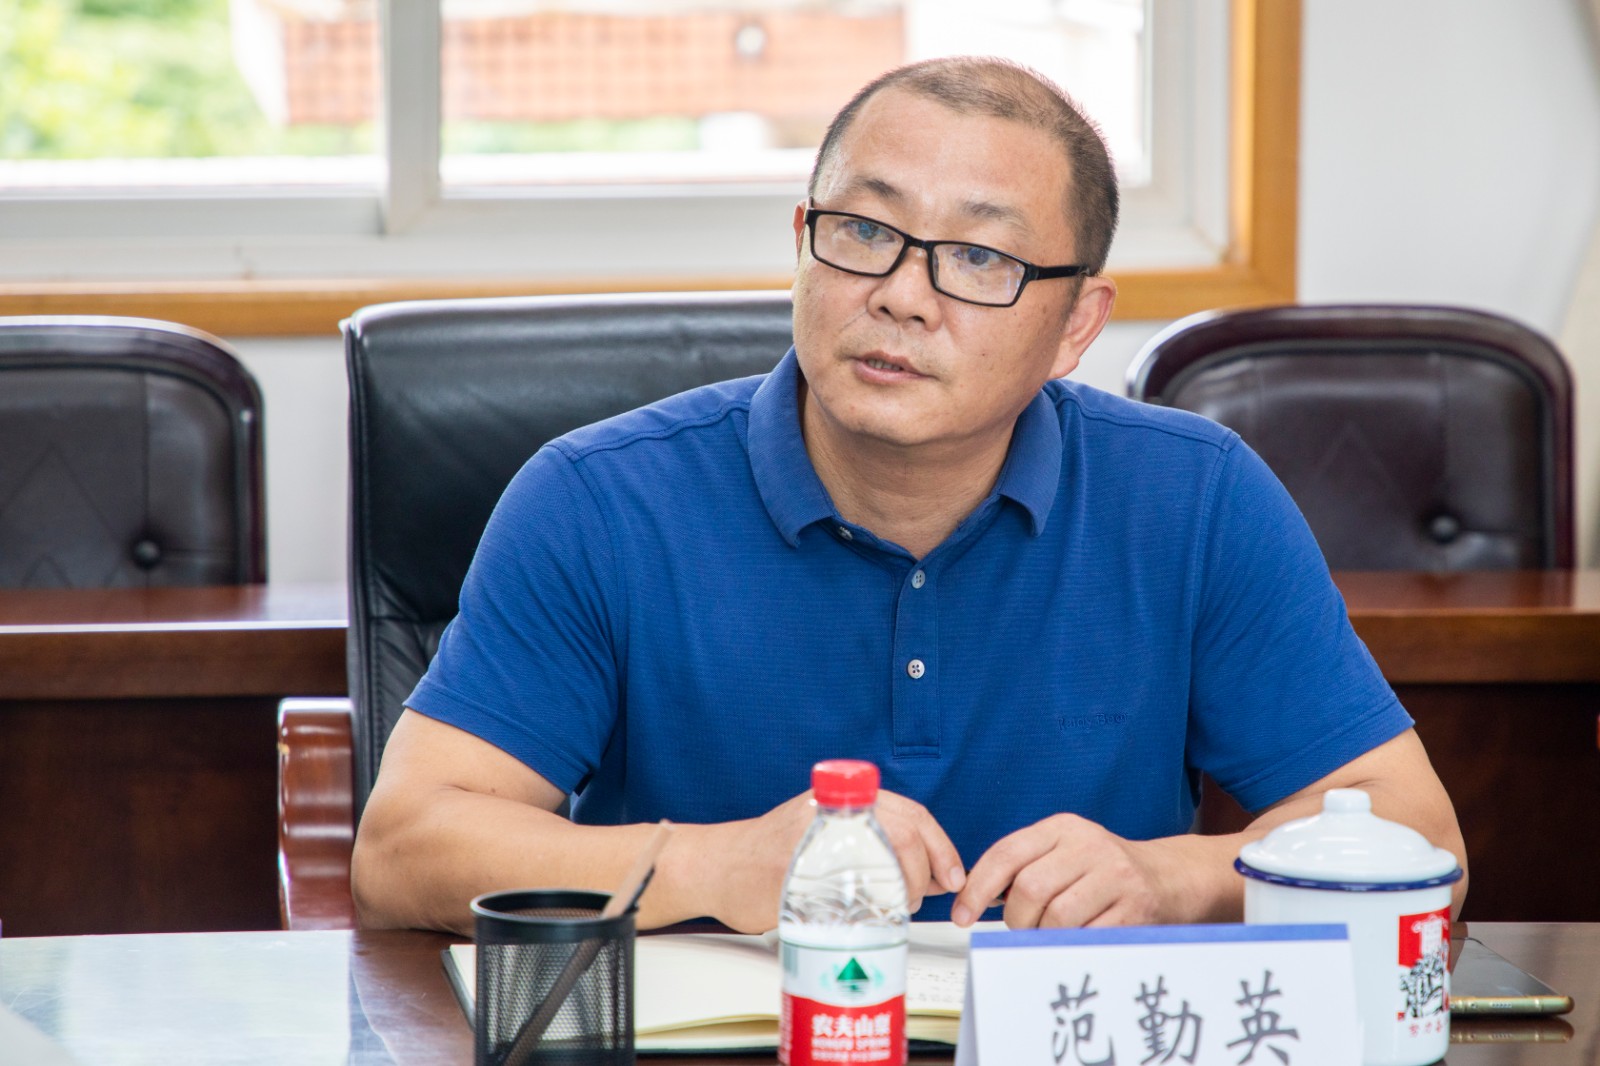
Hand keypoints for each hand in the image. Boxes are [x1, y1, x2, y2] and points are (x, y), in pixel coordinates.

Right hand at [694, 789, 966, 933]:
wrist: (717, 866)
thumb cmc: (773, 857)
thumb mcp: (829, 833)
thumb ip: (878, 844)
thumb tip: (938, 873)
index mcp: (846, 799)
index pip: (912, 814)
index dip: (941, 848)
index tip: (952, 877)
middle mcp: (834, 811)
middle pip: (905, 832)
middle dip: (924, 873)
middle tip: (917, 898)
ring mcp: (817, 839)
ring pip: (885, 860)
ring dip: (901, 890)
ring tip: (892, 907)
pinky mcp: (800, 869)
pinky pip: (851, 890)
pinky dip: (870, 909)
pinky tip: (867, 917)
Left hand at [951, 813, 1201, 928]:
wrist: (1168, 878)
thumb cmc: (1102, 871)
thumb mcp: (1063, 852)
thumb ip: (1023, 865)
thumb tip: (971, 899)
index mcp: (1063, 828)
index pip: (1006, 854)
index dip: (978, 888)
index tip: (963, 915)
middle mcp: (1089, 846)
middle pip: (1029, 889)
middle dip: (1016, 919)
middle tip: (1022, 927)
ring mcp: (1115, 876)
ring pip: (1056, 917)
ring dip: (1043, 936)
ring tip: (1049, 934)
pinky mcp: (1135, 909)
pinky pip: (1086, 937)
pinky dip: (1070, 946)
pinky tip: (1074, 940)